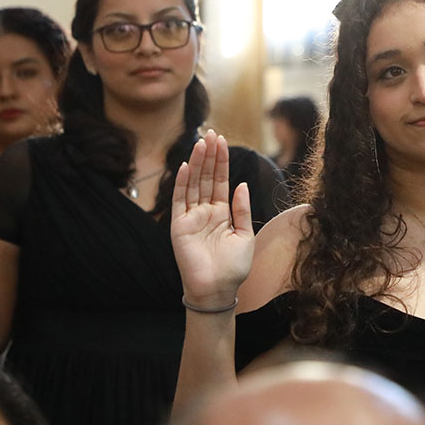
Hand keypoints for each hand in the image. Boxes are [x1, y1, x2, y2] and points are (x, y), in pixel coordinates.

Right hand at [171, 130, 254, 308]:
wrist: (219, 290)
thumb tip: (241, 184)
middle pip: (206, 178)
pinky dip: (183, 183)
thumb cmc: (234, 267)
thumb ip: (242, 209)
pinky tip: (188, 166)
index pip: (220, 181)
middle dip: (210, 156)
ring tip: (202, 142)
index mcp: (221, 213)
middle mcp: (205, 212)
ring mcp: (191, 218)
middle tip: (212, 134)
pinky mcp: (179, 226)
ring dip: (198, 163)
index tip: (222, 141)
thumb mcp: (245, 234)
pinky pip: (180, 201)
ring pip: (194, 184)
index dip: (221, 161)